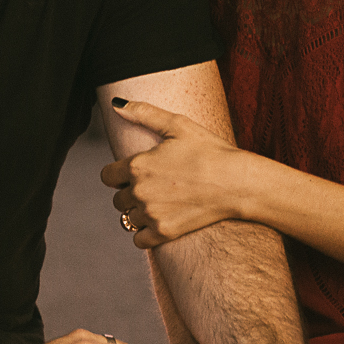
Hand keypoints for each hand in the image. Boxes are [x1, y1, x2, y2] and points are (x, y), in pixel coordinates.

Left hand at [101, 99, 252, 247]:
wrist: (236, 182)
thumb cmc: (209, 150)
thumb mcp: (177, 124)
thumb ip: (143, 113)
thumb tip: (116, 104)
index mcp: (137, 165)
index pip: (107, 177)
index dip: (118, 174)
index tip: (134, 173)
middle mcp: (139, 191)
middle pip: (117, 199)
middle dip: (130, 193)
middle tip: (154, 187)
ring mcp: (151, 214)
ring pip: (127, 219)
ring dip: (138, 213)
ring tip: (160, 204)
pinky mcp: (164, 233)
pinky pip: (138, 239)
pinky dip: (145, 233)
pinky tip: (161, 221)